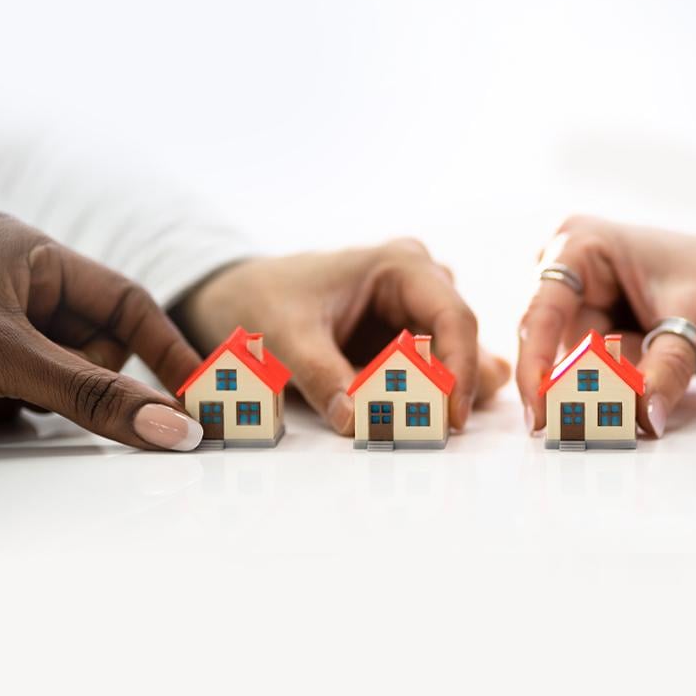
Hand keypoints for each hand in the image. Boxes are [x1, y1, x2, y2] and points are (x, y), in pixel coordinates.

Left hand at [0, 213, 203, 449]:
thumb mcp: (6, 359)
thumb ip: (91, 394)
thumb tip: (169, 425)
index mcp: (28, 251)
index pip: (127, 301)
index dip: (166, 348)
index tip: (196, 395)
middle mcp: (17, 279)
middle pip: (101, 343)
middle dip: (84, 376)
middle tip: (42, 390)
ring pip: (70, 371)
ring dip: (48, 395)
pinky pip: (35, 388)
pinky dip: (18, 404)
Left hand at [171, 238, 509, 434]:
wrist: (235, 296)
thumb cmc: (261, 300)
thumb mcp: (285, 336)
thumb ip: (322, 375)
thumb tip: (356, 421)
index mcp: (400, 265)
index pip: (454, 317)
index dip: (460, 368)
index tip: (453, 415)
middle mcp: (419, 284)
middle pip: (459, 340)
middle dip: (454, 386)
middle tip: (441, 430)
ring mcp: (414, 311)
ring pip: (451, 359)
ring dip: (443, 394)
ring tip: (431, 425)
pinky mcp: (405, 340)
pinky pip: (430, 372)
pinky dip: (426, 397)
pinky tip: (420, 417)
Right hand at [516, 214, 695, 435]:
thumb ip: (665, 369)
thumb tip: (642, 417)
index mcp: (581, 244)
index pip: (543, 313)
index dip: (536, 366)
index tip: (540, 414)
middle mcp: (570, 268)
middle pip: (558, 344)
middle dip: (586, 383)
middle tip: (613, 414)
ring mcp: (582, 299)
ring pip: (579, 365)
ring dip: (613, 386)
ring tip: (661, 377)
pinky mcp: (598, 328)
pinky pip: (597, 372)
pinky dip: (622, 386)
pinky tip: (651, 380)